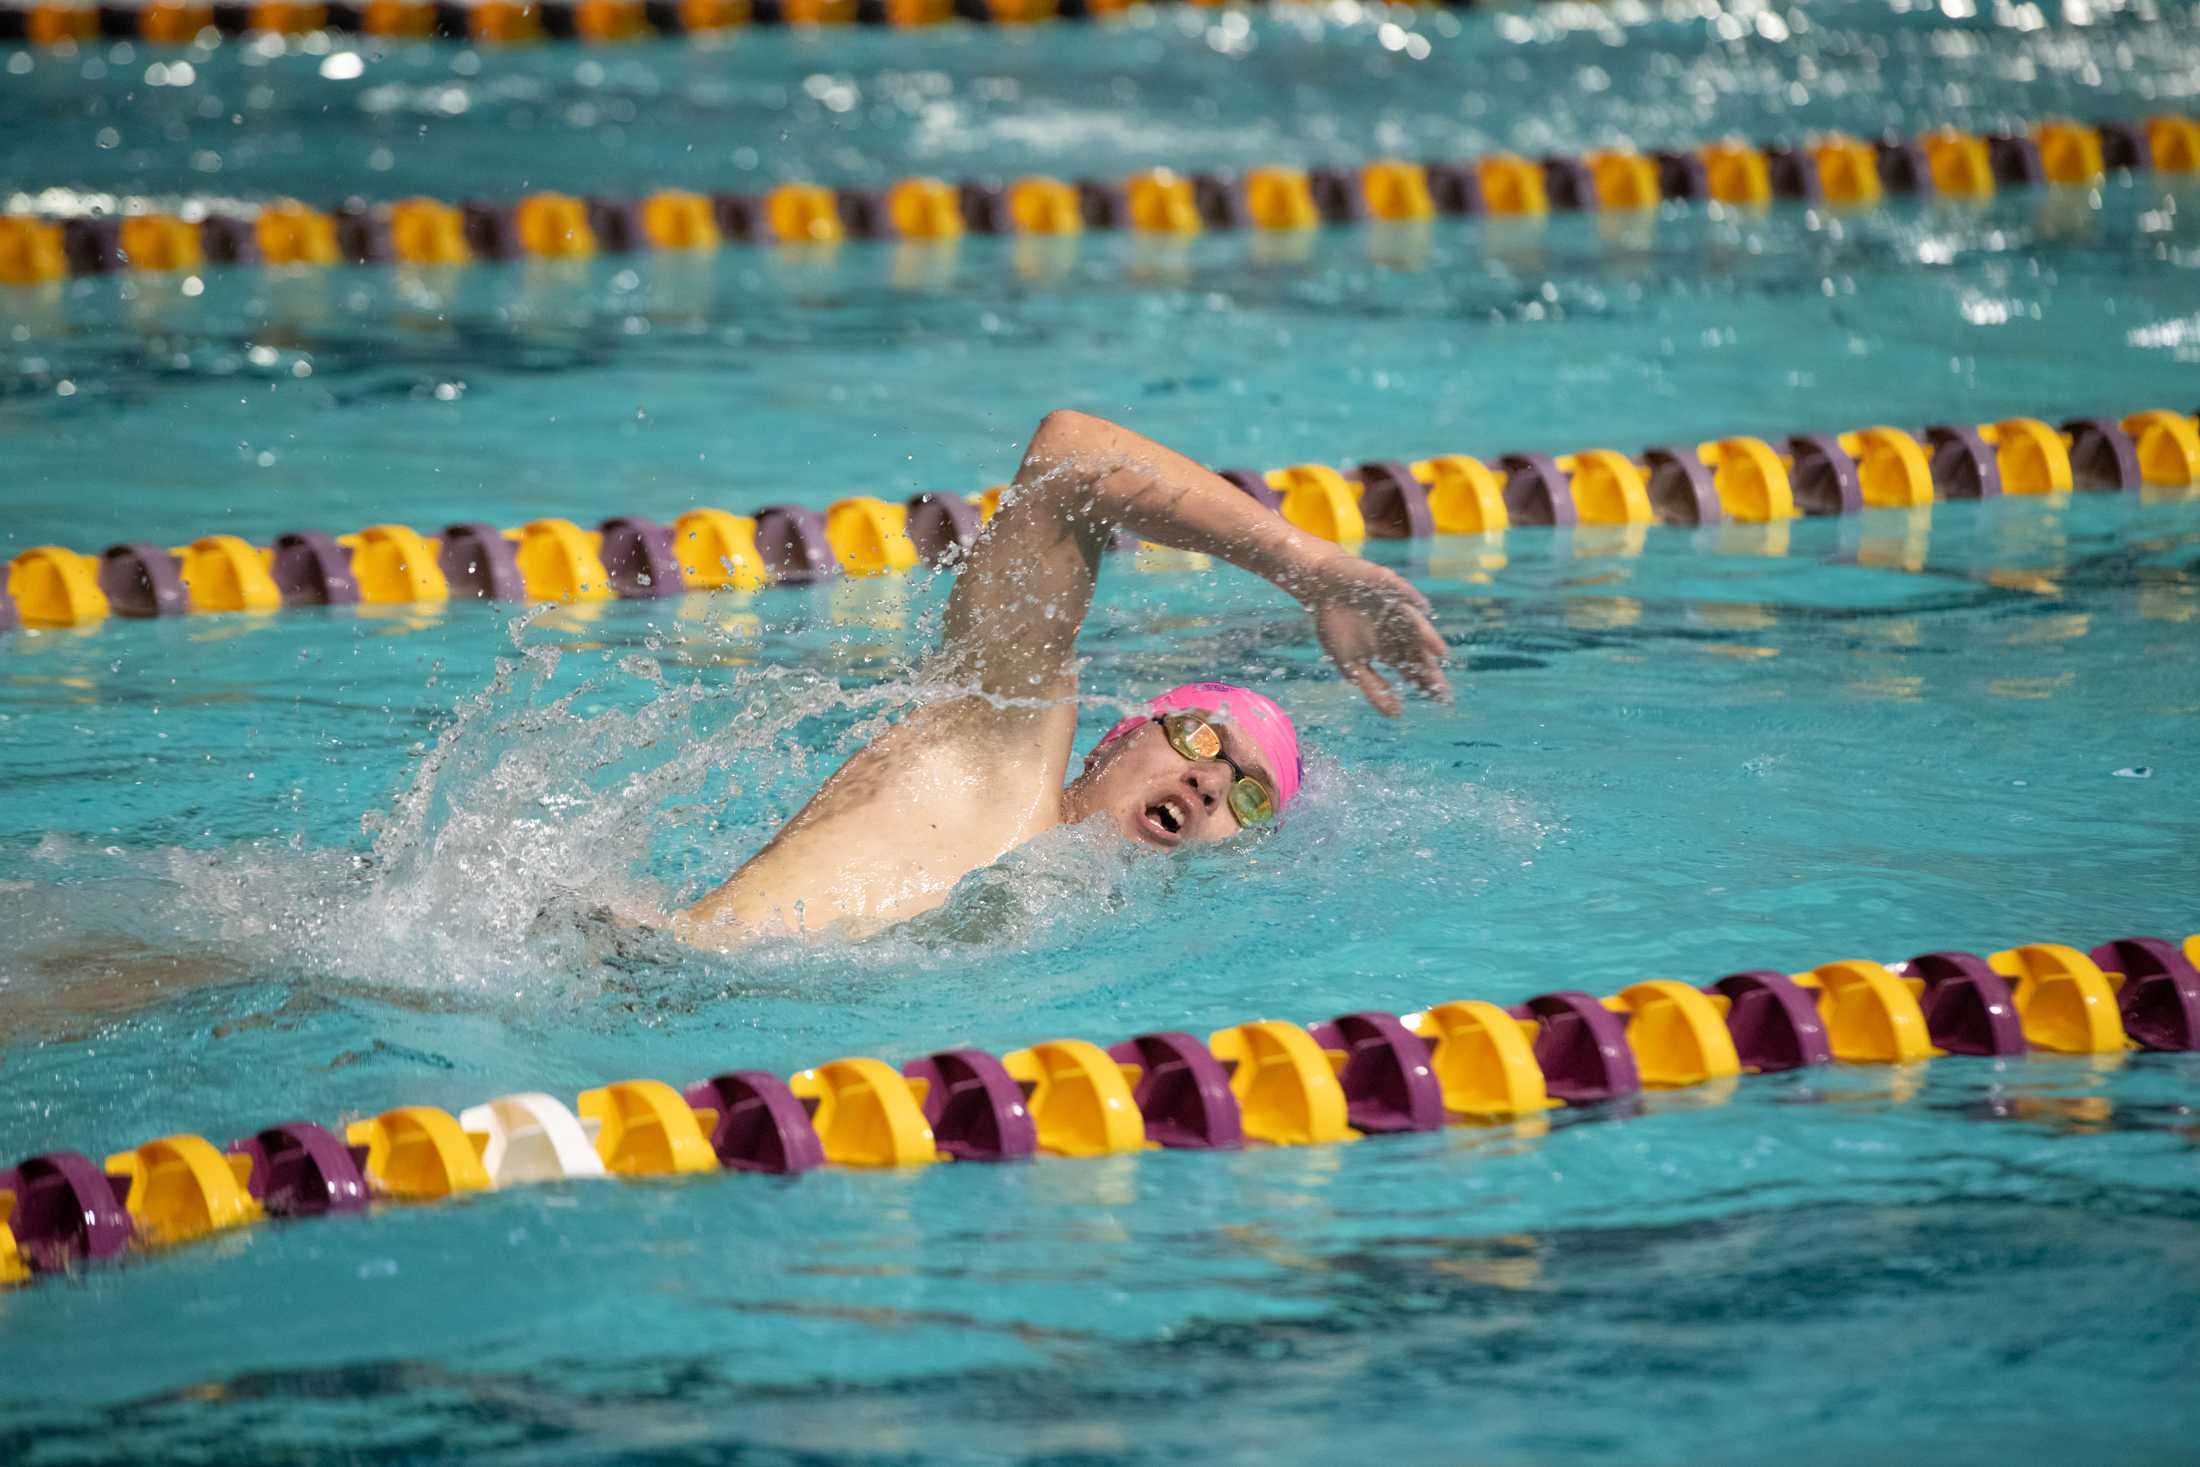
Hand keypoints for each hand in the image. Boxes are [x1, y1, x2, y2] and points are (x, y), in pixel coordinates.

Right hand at [1298, 556, 1451, 715]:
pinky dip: (1412, 598)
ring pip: (1414, 625)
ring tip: (1441, 653)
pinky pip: (1401, 591)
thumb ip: (1373, 688)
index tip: (1439, 702)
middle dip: (1430, 669)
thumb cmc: (1335, 626)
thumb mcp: (1351, 664)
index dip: (1425, 684)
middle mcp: (1398, 631)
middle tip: (1442, 688)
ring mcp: (1395, 608)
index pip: (1413, 669)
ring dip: (1428, 638)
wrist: (1320, 589)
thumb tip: (1397, 715)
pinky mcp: (1387, 585)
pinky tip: (1423, 607)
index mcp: (1390, 650)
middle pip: (1418, 651)